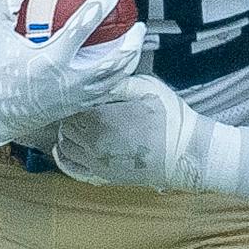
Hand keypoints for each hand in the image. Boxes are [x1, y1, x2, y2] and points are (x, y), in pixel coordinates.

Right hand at [0, 0, 143, 151]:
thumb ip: (2, 3)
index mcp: (50, 60)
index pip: (82, 28)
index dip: (99, 6)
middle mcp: (69, 80)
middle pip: (114, 60)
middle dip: (131, 42)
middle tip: (137, 24)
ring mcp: (77, 95)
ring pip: (116, 78)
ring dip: (130, 59)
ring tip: (135, 43)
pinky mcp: (78, 105)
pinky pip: (108, 92)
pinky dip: (120, 78)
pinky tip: (124, 68)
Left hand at [52, 75, 221, 192]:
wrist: (185, 154)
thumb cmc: (170, 120)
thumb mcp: (147, 87)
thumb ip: (117, 81)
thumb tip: (96, 73)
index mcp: (100, 118)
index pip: (70, 103)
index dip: (74, 95)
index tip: (81, 89)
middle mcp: (91, 142)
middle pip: (65, 124)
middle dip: (70, 114)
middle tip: (81, 106)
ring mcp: (95, 162)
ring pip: (64, 145)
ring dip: (67, 134)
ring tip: (79, 124)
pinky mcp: (102, 176)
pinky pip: (70, 168)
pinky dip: (63, 158)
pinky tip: (64, 148)